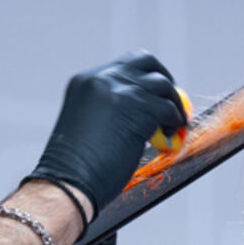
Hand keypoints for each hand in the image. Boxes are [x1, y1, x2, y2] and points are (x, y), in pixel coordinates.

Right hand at [30, 51, 186, 216]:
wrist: (68, 182)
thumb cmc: (75, 166)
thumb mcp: (89, 123)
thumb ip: (112, 108)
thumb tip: (144, 108)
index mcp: (85, 81)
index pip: (124, 66)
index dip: (144, 79)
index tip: (156, 94)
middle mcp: (101, 78)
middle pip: (146, 62)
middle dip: (164, 78)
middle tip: (172, 100)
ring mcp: (120, 90)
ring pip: (162, 84)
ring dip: (174, 103)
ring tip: (174, 124)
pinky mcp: (138, 107)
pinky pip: (168, 107)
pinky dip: (175, 120)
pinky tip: (172, 134)